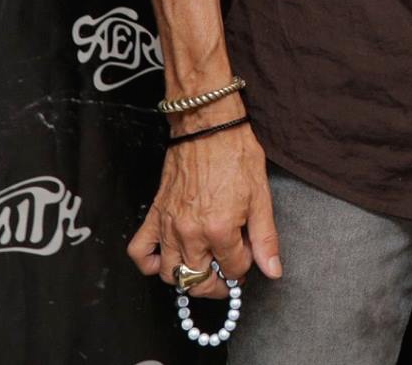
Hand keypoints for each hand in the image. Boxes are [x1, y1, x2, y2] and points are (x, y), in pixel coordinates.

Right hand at [129, 115, 280, 298]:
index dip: (244, 267)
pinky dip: (148, 263)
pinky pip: (139, 252)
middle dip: (217, 283)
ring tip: (202, 267)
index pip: (233, 269)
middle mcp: (190, 233)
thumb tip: (273, 270)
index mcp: (220, 229)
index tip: (247, 255)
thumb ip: (265, 239)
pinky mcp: (154, 216)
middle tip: (226, 273)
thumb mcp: (261, 197)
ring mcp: (168, 226)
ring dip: (187, 278)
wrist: (209, 129)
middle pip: (199, 280)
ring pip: (170, 274)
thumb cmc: (236, 156)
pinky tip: (166, 260)